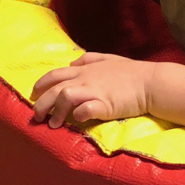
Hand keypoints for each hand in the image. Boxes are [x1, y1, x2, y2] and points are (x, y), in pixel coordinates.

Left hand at [31, 53, 152, 127]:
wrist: (150, 82)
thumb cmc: (130, 72)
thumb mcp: (107, 59)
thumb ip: (88, 60)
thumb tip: (73, 63)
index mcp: (84, 70)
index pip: (55, 74)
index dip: (41, 84)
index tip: (33, 94)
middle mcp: (85, 79)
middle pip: (55, 89)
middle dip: (41, 103)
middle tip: (36, 116)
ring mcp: (94, 91)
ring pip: (66, 97)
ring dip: (56, 112)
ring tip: (53, 124)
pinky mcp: (105, 105)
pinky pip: (86, 109)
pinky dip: (78, 114)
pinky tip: (75, 120)